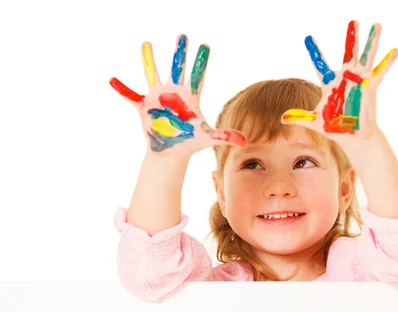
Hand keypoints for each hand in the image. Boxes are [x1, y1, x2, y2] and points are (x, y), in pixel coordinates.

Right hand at [110, 34, 245, 155]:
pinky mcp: (144, 106)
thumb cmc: (191, 141)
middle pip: (178, 68)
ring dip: (149, 60)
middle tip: (182, 35)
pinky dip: (122, 89)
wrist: (172, 151)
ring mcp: (158, 97)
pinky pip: (131, 95)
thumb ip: (225, 136)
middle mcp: (174, 92)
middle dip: (180, 52)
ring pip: (153, 74)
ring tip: (147, 43)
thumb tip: (244, 141)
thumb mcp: (208, 137)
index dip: (201, 60)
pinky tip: (112, 79)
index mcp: (190, 96)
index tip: (205, 44)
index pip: (198, 74)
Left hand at [281, 21, 397, 143]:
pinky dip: (387, 62)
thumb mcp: (315, 121)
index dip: (314, 51)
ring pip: (366, 56)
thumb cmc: (335, 128)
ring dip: (372, 41)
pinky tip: (395, 50)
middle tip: (353, 21)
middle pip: (348, 53)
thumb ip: (299, 117)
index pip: (320, 64)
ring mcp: (359, 81)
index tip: (307, 37)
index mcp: (330, 83)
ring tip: (377, 24)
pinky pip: (379, 72)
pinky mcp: (370, 87)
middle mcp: (345, 78)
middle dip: (351, 37)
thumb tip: (282, 118)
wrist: (353, 137)